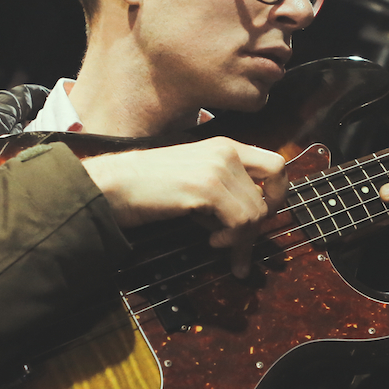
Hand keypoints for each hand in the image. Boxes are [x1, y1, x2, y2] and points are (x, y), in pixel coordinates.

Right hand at [82, 137, 287, 277]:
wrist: (112, 185)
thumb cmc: (144, 187)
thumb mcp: (192, 179)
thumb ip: (220, 191)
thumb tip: (241, 220)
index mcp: (223, 145)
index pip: (275, 164)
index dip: (277, 193)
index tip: (261, 215)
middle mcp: (225, 151)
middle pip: (276, 182)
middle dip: (266, 215)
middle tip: (246, 237)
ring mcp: (218, 167)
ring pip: (258, 209)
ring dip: (242, 237)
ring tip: (217, 243)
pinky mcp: (207, 188)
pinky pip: (242, 221)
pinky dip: (232, 240)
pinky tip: (212, 241)